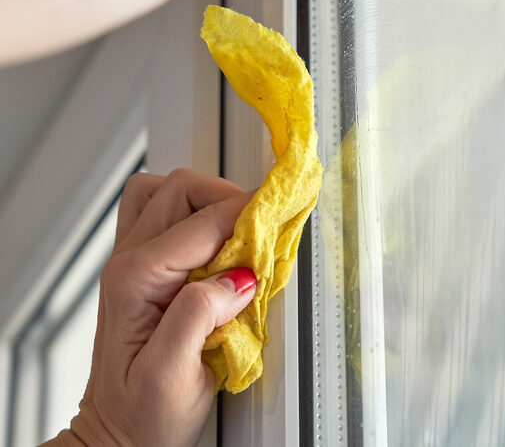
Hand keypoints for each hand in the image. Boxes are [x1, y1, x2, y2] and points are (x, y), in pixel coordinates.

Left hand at [47, 170, 255, 446]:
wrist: (116, 436)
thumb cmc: (141, 417)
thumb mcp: (173, 377)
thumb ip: (199, 316)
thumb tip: (237, 276)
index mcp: (134, 281)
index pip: (201, 223)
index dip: (246, 213)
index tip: (279, 211)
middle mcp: (128, 262)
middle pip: (180, 190)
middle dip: (228, 197)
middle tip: (263, 225)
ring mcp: (132, 260)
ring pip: (167, 191)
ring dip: (207, 198)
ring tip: (238, 227)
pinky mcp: (143, 267)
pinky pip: (165, 212)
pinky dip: (197, 212)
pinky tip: (217, 240)